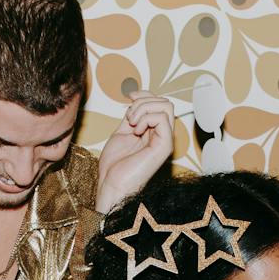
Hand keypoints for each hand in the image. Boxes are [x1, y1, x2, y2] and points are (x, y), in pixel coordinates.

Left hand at [95, 91, 175, 213]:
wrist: (112, 184)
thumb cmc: (115, 166)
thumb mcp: (122, 132)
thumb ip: (132, 117)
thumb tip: (135, 98)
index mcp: (154, 133)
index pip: (159, 103)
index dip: (145, 95)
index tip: (129, 96)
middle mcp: (162, 136)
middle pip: (165, 102)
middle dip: (144, 101)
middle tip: (129, 117)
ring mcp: (165, 141)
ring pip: (166, 106)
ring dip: (144, 108)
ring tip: (131, 122)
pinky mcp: (165, 145)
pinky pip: (162, 118)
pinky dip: (146, 118)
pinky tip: (136, 130)